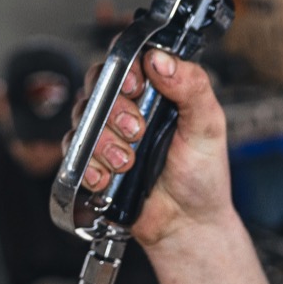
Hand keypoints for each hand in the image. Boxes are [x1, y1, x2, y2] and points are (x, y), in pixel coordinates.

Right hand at [78, 49, 231, 248]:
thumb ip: (192, 86)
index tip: (138, 85)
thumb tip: (161, 59)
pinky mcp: (94, 161)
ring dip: (103, 142)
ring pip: (84, 118)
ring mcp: (109, 134)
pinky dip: (88, 165)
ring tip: (128, 162)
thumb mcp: (208, 125)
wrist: (188, 225)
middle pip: (99, 84)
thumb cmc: (202, 176)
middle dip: (115, 108)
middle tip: (137, 130)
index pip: (130, 57)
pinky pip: (74, 152)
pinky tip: (108, 178)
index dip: (126, 65)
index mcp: (159, 90)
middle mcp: (130, 107)